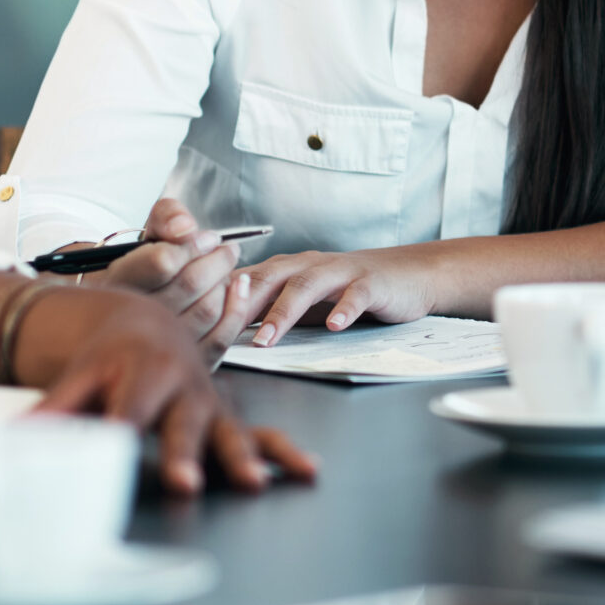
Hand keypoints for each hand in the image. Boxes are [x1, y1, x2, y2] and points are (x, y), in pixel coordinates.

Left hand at [24, 287, 317, 496]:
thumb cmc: (110, 357)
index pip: (129, 412)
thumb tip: (16, 440)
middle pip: (181, 424)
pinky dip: (283, 451)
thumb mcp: (80, 375)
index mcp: (142, 373)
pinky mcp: (226, 414)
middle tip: (187, 482)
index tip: (119, 459)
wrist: (150, 323)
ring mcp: (208, 402)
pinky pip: (260, 432)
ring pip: (227, 430)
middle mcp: (182, 386)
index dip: (125, 435)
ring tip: (254, 482)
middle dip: (186, 453)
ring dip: (242, 457)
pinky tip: (306, 469)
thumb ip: (54, 409)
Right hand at [82, 199, 247, 355]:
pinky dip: (236, 311)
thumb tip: (186, 228)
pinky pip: (218, 341)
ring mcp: (154, 344)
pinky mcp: (180, 362)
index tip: (209, 238)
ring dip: (226, 284)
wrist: (131, 306)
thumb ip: (168, 216)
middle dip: (218, 261)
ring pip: (206, 311)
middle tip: (228, 250)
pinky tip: (239, 290)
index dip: (194, 245)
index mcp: (116, 280)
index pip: (163, 262)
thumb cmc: (145, 264)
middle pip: (190, 285)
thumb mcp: (149, 231)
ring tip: (227, 270)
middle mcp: (130, 316)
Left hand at [238, 248, 439, 347]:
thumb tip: (220, 331)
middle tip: (221, 333)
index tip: (197, 324)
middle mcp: (310, 265)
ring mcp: (341, 272)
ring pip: (307, 286)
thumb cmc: (348, 290)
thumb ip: (267, 308)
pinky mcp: (371, 282)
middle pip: (270, 278)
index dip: (221, 299)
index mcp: (289, 269)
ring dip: (284, 312)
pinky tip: (336, 326)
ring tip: (267, 338)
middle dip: (243, 304)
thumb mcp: (304, 298)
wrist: (406, 275)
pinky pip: (356, 294)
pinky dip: (345, 309)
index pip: (247, 279)